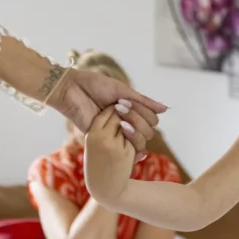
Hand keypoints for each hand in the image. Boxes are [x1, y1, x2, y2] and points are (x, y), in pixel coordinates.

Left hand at [47, 67, 166, 151]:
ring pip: (140, 142)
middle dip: (138, 119)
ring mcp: (118, 134)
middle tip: (119, 108)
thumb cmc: (94, 85)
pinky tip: (125, 137)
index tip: (125, 101)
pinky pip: (127, 153)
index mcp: (132, 111)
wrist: (71, 90)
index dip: (143, 112)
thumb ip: (144, 101)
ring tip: (118, 121)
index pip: (152, 119)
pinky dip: (132, 150)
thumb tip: (166, 109)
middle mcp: (127, 123)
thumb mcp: (122, 90)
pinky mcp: (107, 142)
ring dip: (133, 130)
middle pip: (149, 132)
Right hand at [84, 107, 135, 206]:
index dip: (115, 111)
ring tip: (130, 136)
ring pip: (129, 126)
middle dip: (126, 116)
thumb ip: (103, 129)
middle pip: (119, 116)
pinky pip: (136, 139)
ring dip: (134, 128)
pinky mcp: (126, 153)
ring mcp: (114, 144)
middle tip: (128, 122)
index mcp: (92, 134)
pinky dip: (137, 142)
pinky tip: (136, 151)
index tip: (120, 113)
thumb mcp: (95, 145)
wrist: (104, 188)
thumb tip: (119, 109)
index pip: (106, 112)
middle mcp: (102, 137)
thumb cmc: (98, 165)